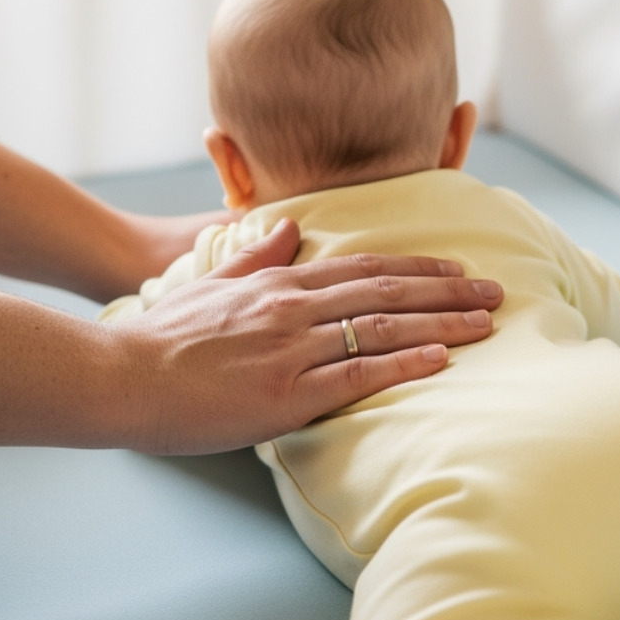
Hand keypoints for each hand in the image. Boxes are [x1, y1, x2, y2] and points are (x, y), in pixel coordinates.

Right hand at [114, 218, 501, 453]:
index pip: (364, 269)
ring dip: (444, 324)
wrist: (122, 376)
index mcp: (278, 284)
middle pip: (389, 292)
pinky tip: (443, 360)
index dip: (418, 267)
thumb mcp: (210, 284)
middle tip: (497, 291)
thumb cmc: (160, 337)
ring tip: (487, 324)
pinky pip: (358, 373)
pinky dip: (406, 364)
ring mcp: (293, 350)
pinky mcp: (287, 394)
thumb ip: (256, 255)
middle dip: (449, 291)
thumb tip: (292, 225)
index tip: (457, 267)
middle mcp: (294, 309)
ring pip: (385, 328)